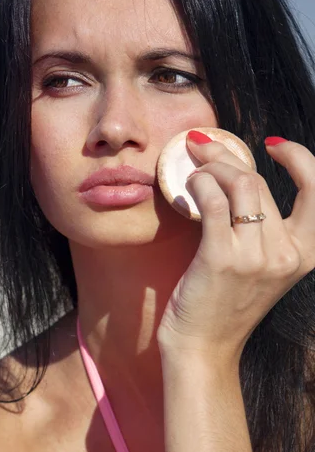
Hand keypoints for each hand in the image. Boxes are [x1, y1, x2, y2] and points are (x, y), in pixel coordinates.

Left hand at [156, 132, 313, 363]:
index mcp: (304, 254)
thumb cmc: (224, 302)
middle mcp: (286, 253)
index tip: (274, 145)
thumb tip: (233, 172)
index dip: (300, 158)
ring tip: (193, 170)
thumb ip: (259, 225)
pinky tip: (189, 186)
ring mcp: (256, 256)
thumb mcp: (258, 264)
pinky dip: (199, 184)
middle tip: (201, 147)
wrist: (203, 347)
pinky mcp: (222, 258)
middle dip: (226, 155)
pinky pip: (213, 200)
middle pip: (258, 181)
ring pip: (238, 183)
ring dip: (210, 167)